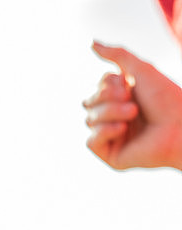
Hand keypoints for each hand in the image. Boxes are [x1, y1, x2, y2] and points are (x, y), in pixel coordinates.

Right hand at [84, 41, 181, 169]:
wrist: (181, 127)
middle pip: (88, 103)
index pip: (95, 88)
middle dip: (107, 98)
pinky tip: (122, 129)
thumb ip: (118, 55)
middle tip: (132, 101)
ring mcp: (112, 137)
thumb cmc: (167, 99)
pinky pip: (90, 141)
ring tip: (133, 115)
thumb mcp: (141, 70)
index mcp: (121, 100)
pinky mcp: (111, 155)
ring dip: (111, 113)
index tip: (129, 85)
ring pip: (89, 120)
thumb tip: (91, 43)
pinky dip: (104, 132)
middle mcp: (115, 118)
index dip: (107, 85)